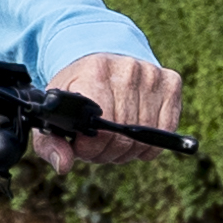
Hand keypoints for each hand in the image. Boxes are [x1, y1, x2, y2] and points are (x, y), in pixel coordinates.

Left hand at [43, 51, 185, 162]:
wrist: (100, 57)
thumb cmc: (77, 91)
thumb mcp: (55, 113)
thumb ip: (51, 143)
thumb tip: (63, 165)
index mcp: (94, 72)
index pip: (101, 128)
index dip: (90, 148)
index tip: (82, 146)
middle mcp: (127, 70)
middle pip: (123, 136)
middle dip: (106, 152)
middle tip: (97, 146)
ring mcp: (152, 75)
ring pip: (144, 138)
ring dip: (127, 150)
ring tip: (113, 139)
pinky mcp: (171, 82)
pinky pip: (165, 131)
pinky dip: (149, 144)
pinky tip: (134, 137)